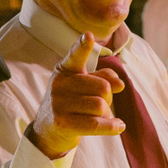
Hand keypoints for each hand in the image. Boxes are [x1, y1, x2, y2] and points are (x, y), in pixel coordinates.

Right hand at [28, 32, 125, 158]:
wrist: (48, 131)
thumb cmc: (71, 104)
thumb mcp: (84, 86)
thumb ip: (103, 78)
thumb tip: (119, 84)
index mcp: (65, 70)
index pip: (75, 55)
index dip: (82, 46)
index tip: (88, 36)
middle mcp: (59, 84)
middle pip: (102, 87)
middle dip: (108, 98)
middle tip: (101, 106)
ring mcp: (58, 103)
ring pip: (100, 106)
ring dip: (106, 114)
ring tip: (99, 117)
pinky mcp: (61, 122)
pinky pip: (95, 123)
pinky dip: (111, 126)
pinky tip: (119, 126)